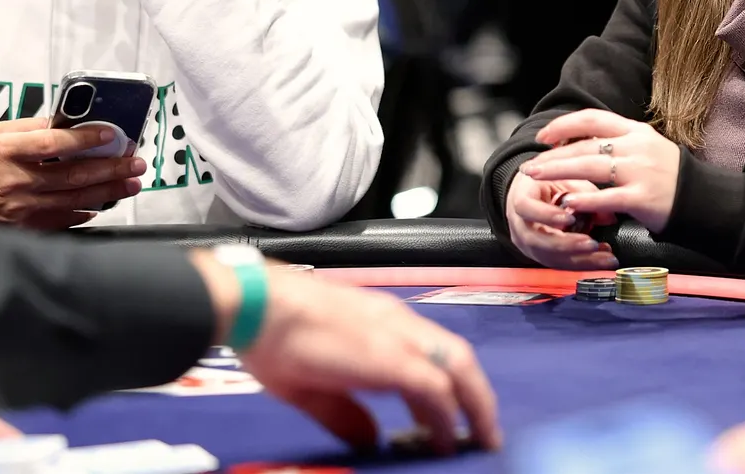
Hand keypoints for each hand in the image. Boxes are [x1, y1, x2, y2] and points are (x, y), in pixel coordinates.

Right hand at [0, 117, 144, 228]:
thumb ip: (26, 128)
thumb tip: (64, 121)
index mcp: (4, 151)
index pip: (52, 143)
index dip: (85, 139)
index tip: (111, 135)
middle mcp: (15, 181)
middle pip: (72, 175)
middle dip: (110, 169)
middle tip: (136, 162)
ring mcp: (19, 209)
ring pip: (73, 200)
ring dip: (107, 192)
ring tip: (131, 184)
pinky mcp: (21, 230)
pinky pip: (61, 222)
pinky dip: (84, 214)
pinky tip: (102, 207)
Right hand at [225, 268, 501, 456]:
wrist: (258, 304)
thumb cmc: (273, 335)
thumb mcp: (313, 384)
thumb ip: (346, 413)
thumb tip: (371, 440)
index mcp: (383, 323)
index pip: (432, 353)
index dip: (450, 387)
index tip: (455, 419)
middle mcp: (399, 324)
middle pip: (458, 358)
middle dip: (477, 397)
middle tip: (485, 431)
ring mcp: (398, 337)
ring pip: (458, 368)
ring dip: (474, 404)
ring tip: (482, 437)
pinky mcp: (391, 357)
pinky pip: (434, 386)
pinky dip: (447, 413)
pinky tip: (447, 437)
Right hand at [505, 172, 618, 270]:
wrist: (533, 193)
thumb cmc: (549, 180)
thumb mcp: (566, 177)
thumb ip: (585, 193)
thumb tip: (610, 216)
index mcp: (520, 196)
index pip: (525, 207)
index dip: (546, 215)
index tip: (570, 217)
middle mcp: (519, 224)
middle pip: (536, 240)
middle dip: (566, 244)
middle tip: (592, 244)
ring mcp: (527, 243)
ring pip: (548, 257)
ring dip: (578, 259)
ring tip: (603, 256)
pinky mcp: (539, 255)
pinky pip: (557, 264)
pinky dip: (580, 264)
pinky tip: (599, 259)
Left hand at [519, 110, 681, 233]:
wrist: (701, 199)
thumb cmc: (669, 176)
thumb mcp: (645, 148)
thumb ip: (616, 143)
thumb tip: (579, 142)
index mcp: (635, 131)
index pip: (592, 119)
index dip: (564, 126)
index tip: (543, 137)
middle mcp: (636, 147)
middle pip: (585, 146)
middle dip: (553, 155)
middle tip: (530, 166)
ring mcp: (640, 171)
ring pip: (590, 167)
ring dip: (559, 172)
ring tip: (536, 178)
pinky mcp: (642, 197)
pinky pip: (607, 197)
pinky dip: (585, 200)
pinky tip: (567, 204)